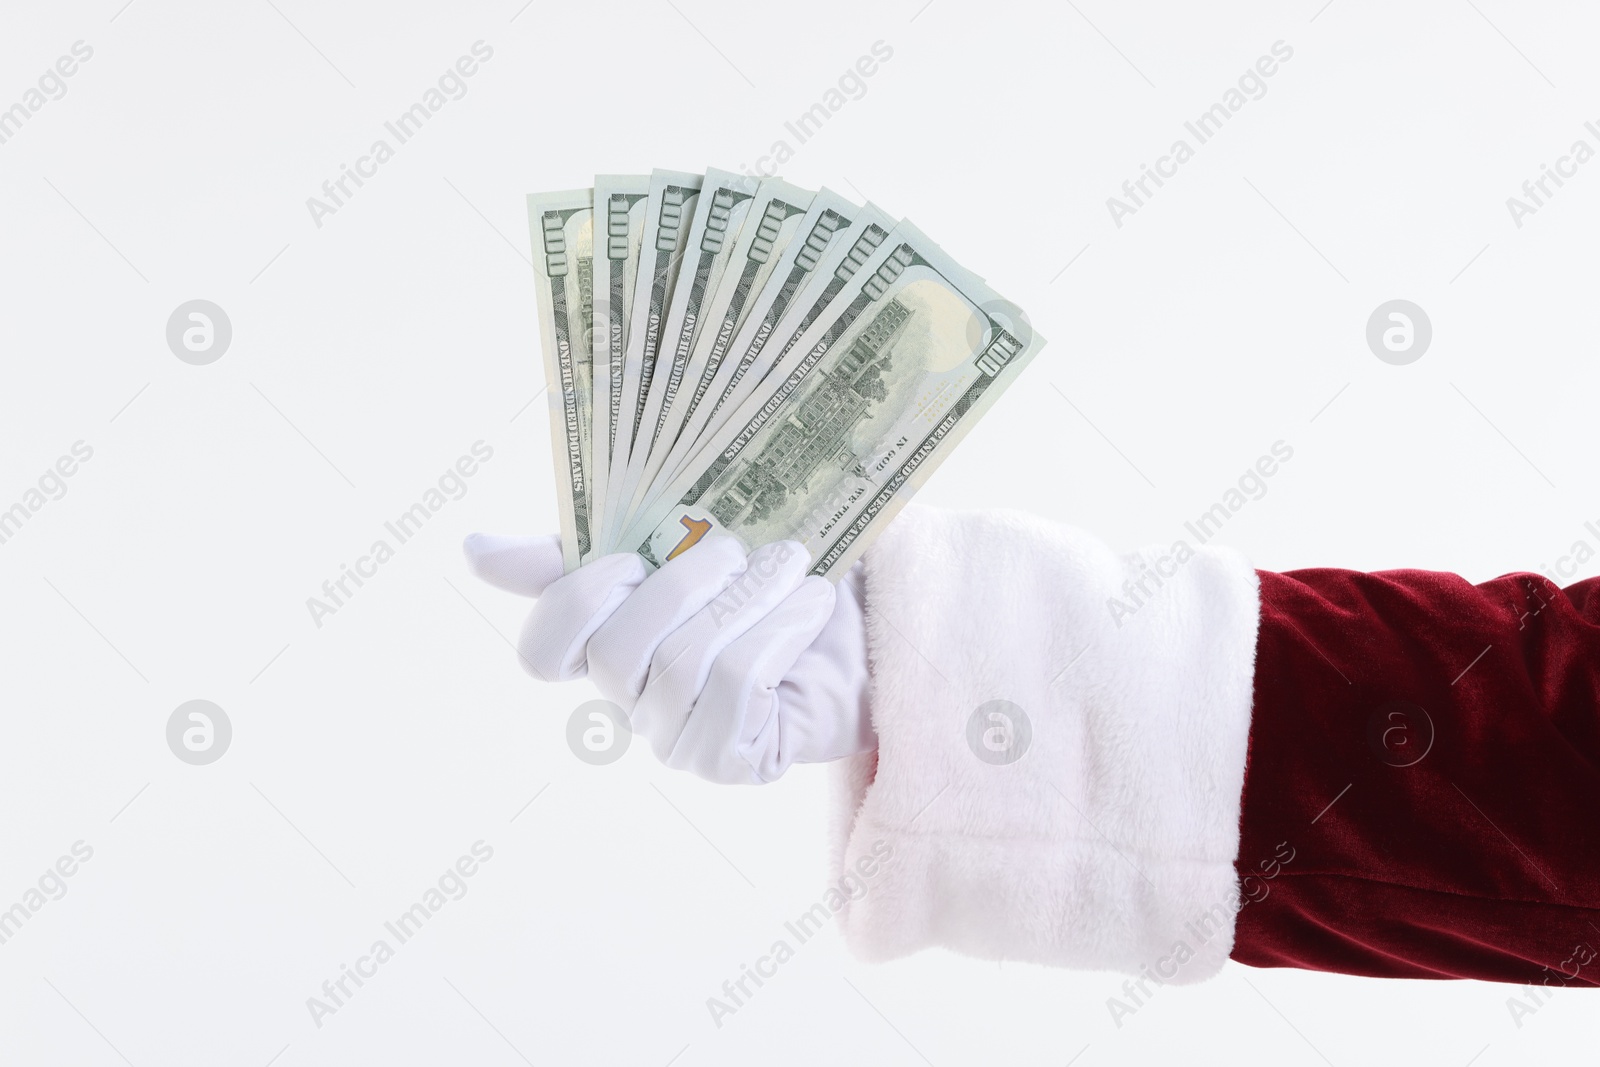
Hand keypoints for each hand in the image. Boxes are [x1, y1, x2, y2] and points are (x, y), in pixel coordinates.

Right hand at [463, 532, 874, 782]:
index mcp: (604, 643)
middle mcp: (631, 702)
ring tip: (793, 566)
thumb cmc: (766, 573)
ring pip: (684, 664)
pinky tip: (810, 608)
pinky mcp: (731, 761)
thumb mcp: (676, 536)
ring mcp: (677, 739)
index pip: (542, 653)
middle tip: (739, 546)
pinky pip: (738, 687)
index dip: (575, 604)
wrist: (866, 616)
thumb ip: (579, 545)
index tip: (625, 559)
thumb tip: (473, 549)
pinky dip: (781, 631)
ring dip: (749, 599)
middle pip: (618, 653)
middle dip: (685, 583)